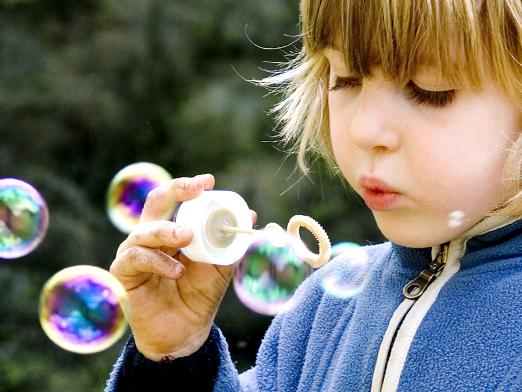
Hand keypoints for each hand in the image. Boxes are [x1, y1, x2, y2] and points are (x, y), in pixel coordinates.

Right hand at [110, 174, 242, 360]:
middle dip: (176, 191)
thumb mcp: (220, 267)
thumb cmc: (200, 295)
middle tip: (197, 190)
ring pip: (145, 230)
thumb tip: (251, 216)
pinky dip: (158, 261)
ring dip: (168, 230)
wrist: (185, 333)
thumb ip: (232, 243)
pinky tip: (177, 271)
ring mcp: (135, 252)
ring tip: (188, 237)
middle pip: (156, 202)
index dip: (189, 186)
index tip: (209, 182)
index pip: (177, 199)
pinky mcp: (124, 272)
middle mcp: (152, 236)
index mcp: (173, 229)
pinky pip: (136, 258)